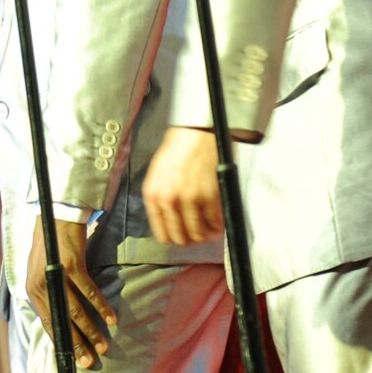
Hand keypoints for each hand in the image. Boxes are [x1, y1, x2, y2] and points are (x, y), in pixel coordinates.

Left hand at [25, 218, 116, 369]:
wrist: (56, 218)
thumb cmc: (53, 248)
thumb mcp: (44, 273)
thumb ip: (50, 294)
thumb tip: (62, 318)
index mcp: (33, 291)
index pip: (48, 323)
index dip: (62, 343)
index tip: (75, 360)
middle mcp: (40, 286)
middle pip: (61, 321)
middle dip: (77, 344)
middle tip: (90, 362)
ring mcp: (55, 276)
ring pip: (75, 311)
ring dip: (91, 330)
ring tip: (103, 346)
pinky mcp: (71, 265)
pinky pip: (88, 292)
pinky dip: (101, 306)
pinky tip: (111, 319)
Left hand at [142, 125, 223, 245]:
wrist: (195, 133)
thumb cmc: (177, 149)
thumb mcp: (157, 175)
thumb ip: (159, 198)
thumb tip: (166, 220)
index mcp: (153, 195)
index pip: (161, 232)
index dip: (173, 238)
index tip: (180, 238)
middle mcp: (169, 200)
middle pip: (180, 236)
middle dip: (190, 239)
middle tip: (196, 236)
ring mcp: (190, 199)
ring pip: (198, 233)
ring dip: (205, 235)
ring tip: (209, 231)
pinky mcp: (209, 196)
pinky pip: (215, 222)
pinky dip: (218, 226)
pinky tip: (218, 224)